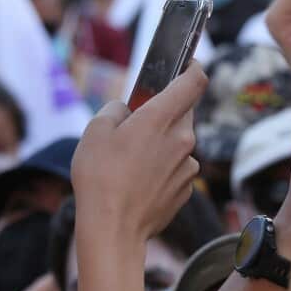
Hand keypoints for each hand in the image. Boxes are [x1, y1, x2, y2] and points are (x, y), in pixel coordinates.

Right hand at [71, 65, 204, 243]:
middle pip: (183, 114)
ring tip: (132, 161)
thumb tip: (129, 110)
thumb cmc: (100, 176)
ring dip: (163, 144)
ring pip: (179, 143)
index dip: (194, 69)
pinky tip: (141, 181)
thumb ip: (117, 110)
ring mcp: (189, 165)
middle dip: (165, 113)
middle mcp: (183, 139)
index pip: (193, 83)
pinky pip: (178, 167)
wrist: (114, 226)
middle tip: (139, 123)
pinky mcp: (189, 187)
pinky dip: (164, 168)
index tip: (190, 64)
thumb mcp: (96, 131)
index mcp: (161, 118)